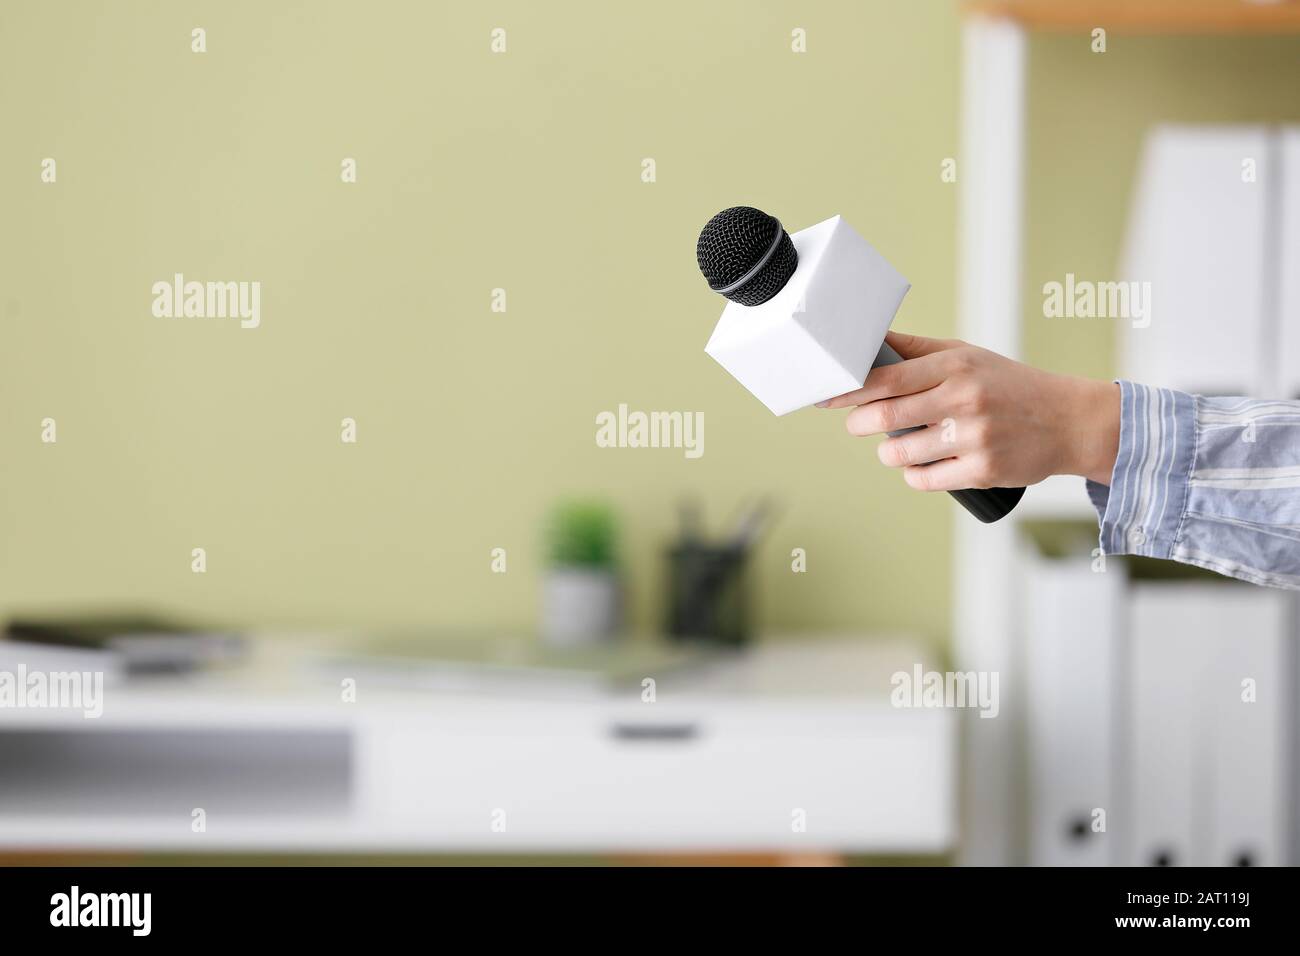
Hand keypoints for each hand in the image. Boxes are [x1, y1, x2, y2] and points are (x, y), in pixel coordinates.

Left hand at [818, 331, 1119, 490]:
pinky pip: (924, 480)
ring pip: (900, 454)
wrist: (1069, 421)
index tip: (828, 394)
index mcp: (955, 367)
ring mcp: (973, 438)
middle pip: (886, 418)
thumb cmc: (1009, 385)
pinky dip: (913, 475)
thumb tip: (868, 340)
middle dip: (859, 424)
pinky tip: (919, 465)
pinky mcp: (982, 471)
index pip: (886, 378)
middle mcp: (964, 400)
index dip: (849, 389)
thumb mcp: (966, 355)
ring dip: (888, 453)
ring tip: (897, 445)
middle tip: (857, 424)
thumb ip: (916, 349)